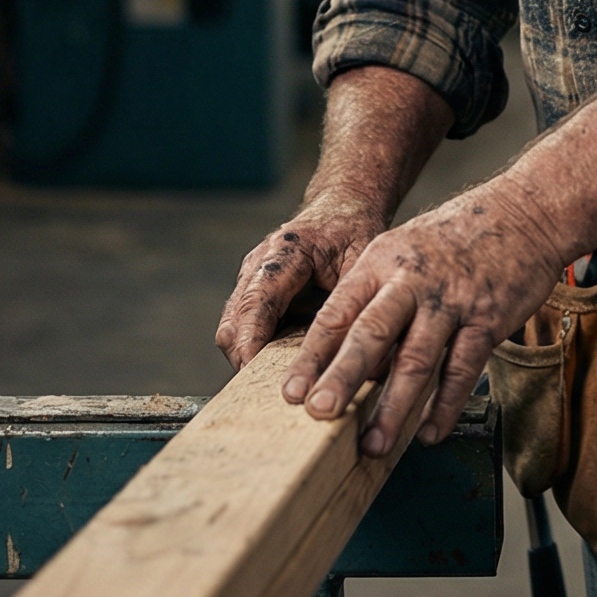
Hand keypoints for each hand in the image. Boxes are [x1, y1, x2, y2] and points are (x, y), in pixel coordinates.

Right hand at [214, 195, 385, 370]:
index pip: (258, 300)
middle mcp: (259, 262)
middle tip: (263, 391)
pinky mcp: (254, 291)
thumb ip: (356, 302)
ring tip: (272, 386)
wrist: (342, 206)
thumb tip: (363, 356)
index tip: (252, 371)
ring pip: (232, 326)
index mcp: (286, 251)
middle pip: (234, 318)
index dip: (251, 338)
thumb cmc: (355, 229)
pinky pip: (242, 326)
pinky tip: (276, 369)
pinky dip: (253, 348)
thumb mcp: (364, 261)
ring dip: (246, 355)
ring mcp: (251, 276)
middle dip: (243, 356)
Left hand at [284, 183, 564, 457]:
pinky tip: (429, 432)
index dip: (312, 354)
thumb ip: (377, 295)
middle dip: (342, 378)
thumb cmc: (459, 236)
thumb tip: (349, 356)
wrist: (526, 210)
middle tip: (319, 414)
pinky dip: (444, 406)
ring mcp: (451, 299)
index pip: (338, 312)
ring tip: (373, 444)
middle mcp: (412, 278)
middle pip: (370, 333)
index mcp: (382, 260)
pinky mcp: (487, 318)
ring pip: (416, 359)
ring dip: (393, 407)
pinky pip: (462, 369)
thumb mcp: (405, 248)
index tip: (290, 393)